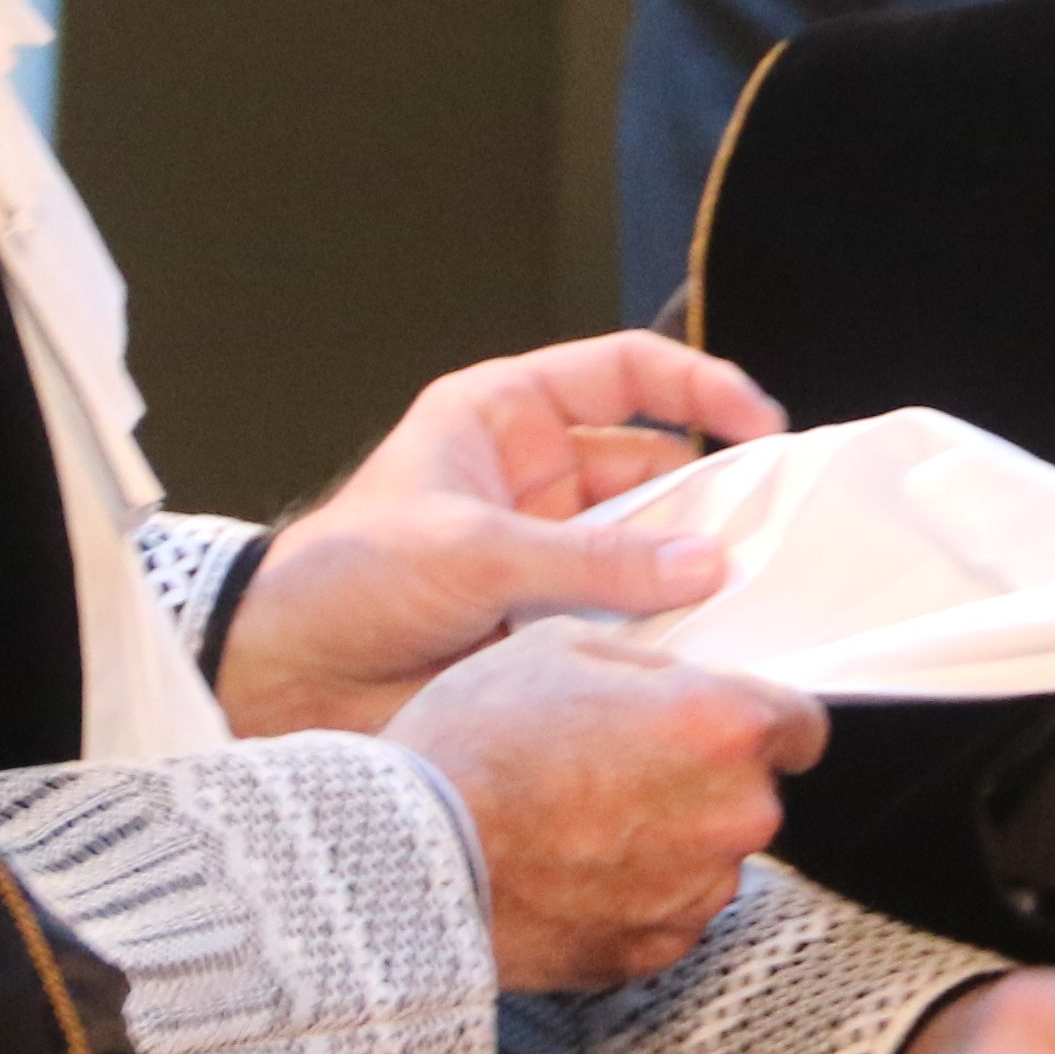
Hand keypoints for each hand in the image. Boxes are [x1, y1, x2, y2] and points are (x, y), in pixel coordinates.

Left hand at [221, 332, 788, 734]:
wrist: (281, 680)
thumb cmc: (348, 581)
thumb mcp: (473, 552)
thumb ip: (594, 559)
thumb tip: (706, 562)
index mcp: (505, 417)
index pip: (625, 372)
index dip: (698, 388)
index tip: (761, 426)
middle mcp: (535, 479)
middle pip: (653, 468)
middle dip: (709, 499)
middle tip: (773, 538)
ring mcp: (545, 555)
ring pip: (647, 550)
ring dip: (690, 574)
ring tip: (752, 601)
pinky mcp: (547, 625)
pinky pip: (623, 617)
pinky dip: (663, 633)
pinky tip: (704, 653)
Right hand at [381, 620, 823, 991]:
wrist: (409, 862)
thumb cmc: (473, 743)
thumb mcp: (558, 645)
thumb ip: (653, 663)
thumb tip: (688, 676)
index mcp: (722, 726)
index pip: (802, 727)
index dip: (760, 720)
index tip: (726, 723)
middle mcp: (732, 815)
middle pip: (749, 793)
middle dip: (702, 777)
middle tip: (618, 765)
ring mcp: (698, 893)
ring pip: (708, 855)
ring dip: (669, 838)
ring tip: (581, 819)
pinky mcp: (656, 951)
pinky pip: (668, 912)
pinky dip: (635, 894)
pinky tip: (572, 869)